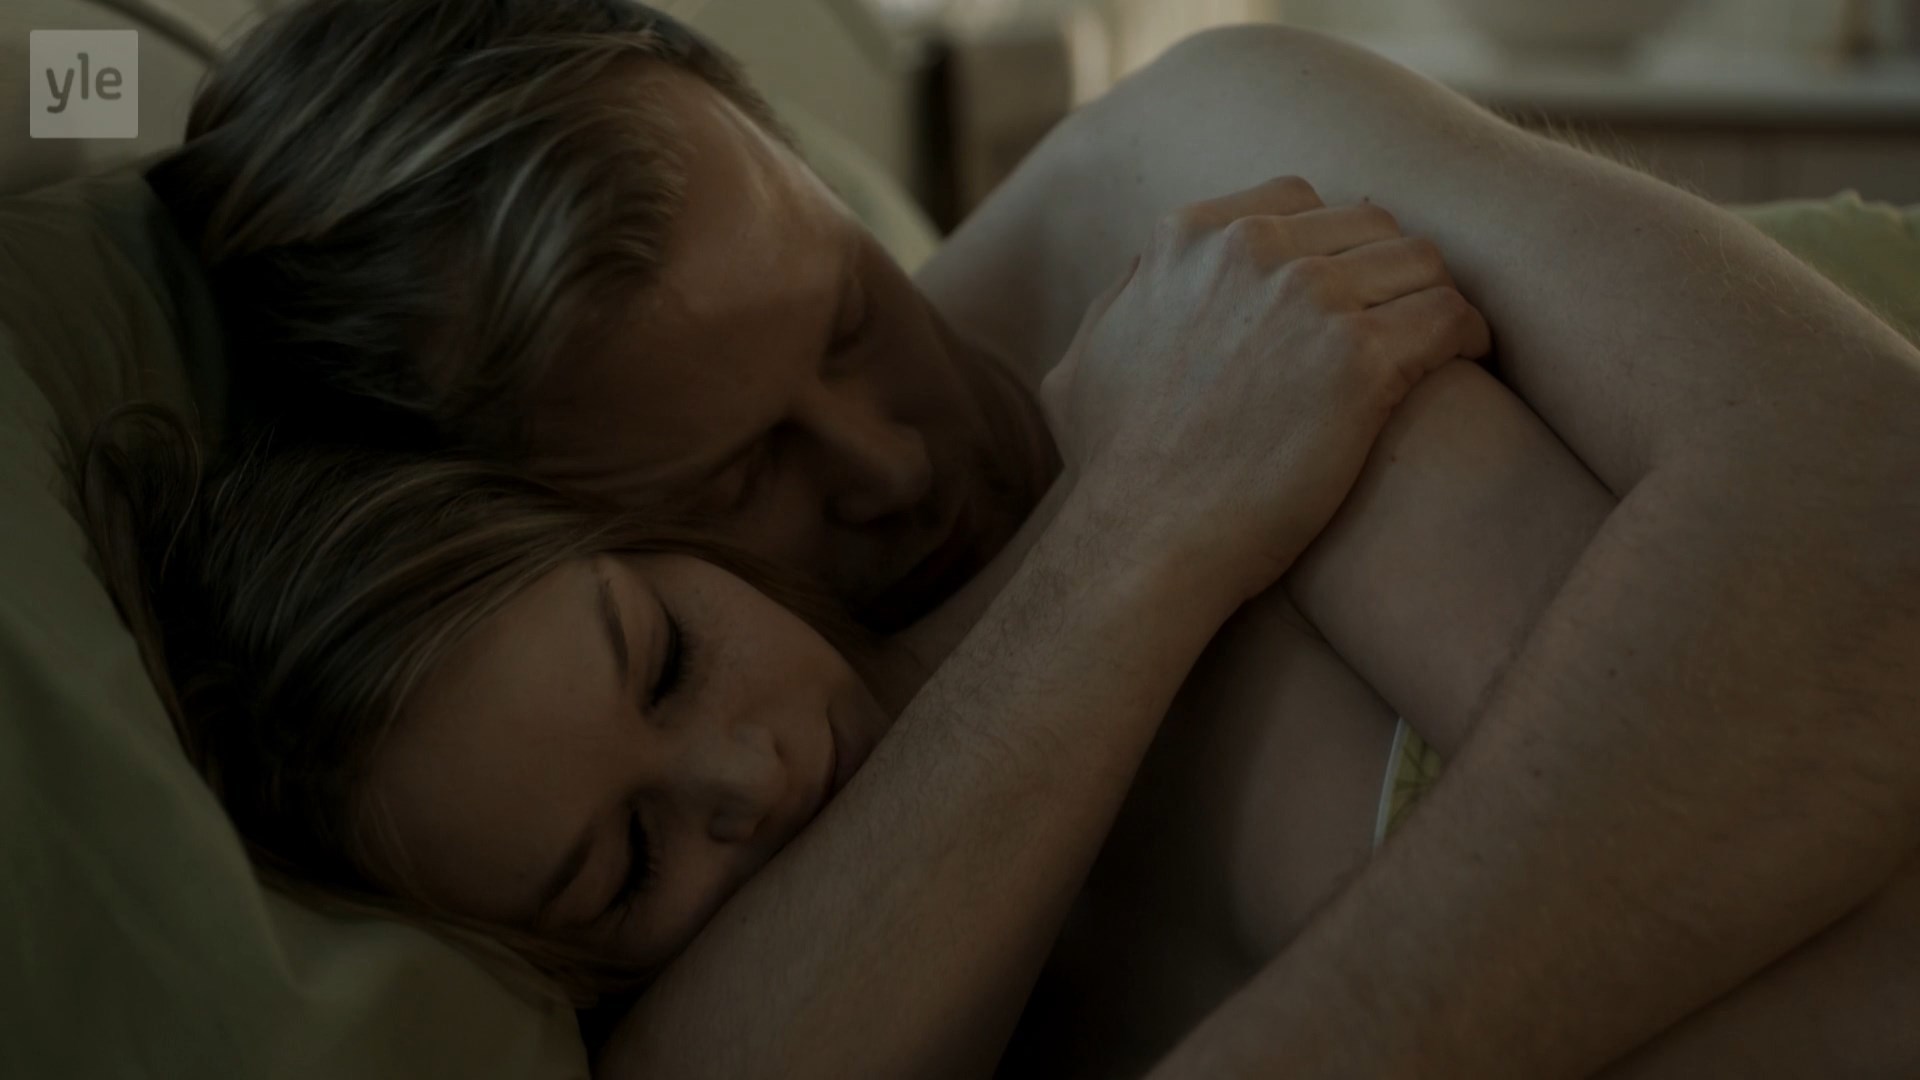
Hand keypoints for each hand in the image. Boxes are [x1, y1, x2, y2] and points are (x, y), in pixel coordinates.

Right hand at [1042, 176, 1490, 599]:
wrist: (1145, 538)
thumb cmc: (1113, 470)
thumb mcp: (1082, 361)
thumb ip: (1125, 301)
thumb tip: (1147, 280)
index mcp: (1187, 238)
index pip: (1298, 199)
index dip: (1331, 243)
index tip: (1347, 288)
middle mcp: (1252, 250)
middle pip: (1369, 224)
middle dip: (1390, 271)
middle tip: (1403, 320)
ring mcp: (1312, 298)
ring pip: (1420, 262)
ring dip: (1432, 300)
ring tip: (1440, 343)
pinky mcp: (1363, 360)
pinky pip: (1450, 316)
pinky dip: (1467, 335)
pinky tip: (1465, 361)